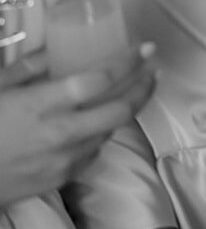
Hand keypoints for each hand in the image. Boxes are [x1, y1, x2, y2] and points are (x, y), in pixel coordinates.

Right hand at [0, 45, 155, 206]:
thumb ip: (29, 67)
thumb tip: (54, 50)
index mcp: (43, 105)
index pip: (100, 79)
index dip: (129, 61)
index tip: (146, 48)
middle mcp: (61, 133)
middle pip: (121, 110)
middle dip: (144, 88)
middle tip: (152, 71)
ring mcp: (64, 160)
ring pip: (110, 131)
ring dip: (124, 111)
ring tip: (129, 92)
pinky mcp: (62, 179)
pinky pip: (93, 152)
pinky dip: (101, 134)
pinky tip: (97, 123)